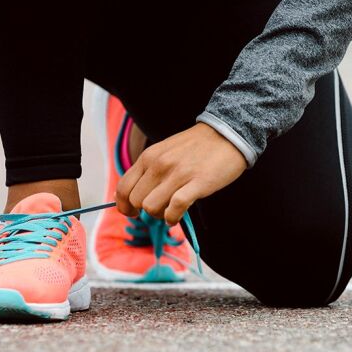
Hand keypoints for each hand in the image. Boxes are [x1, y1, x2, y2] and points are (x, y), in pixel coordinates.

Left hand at [115, 122, 246, 224]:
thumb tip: (132, 196)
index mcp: (149, 157)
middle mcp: (159, 165)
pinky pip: (175, 208)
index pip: (123, 188)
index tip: (132, 213)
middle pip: (137, 201)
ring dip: (160, 215)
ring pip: (152, 207)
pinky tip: (177, 216)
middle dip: (145, 212)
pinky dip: (173, 218)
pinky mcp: (197, 183)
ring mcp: (178, 174)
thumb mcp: (164, 151)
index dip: (124, 206)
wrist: (228, 133)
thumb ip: (148, 170)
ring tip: (171, 211)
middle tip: (160, 209)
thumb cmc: (196, 147)